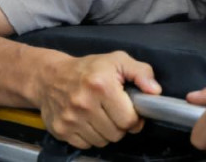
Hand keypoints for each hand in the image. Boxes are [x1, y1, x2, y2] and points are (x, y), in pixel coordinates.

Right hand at [38, 51, 160, 148]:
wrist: (50, 77)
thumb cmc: (88, 68)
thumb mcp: (117, 60)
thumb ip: (141, 72)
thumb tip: (155, 91)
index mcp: (101, 85)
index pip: (128, 120)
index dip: (133, 117)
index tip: (128, 109)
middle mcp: (84, 103)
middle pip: (117, 134)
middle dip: (119, 125)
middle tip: (114, 111)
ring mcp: (71, 119)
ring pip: (102, 142)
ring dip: (106, 132)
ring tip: (100, 115)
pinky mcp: (61, 130)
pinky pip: (86, 145)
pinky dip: (90, 137)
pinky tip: (88, 121)